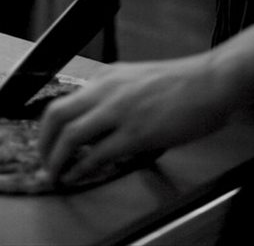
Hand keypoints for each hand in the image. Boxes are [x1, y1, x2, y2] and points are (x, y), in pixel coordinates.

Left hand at [39, 56, 223, 183]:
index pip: (65, 100)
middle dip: (44, 142)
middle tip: (44, 161)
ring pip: (71, 135)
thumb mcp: (137, 80)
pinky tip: (78, 177)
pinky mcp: (136, 132)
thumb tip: (100, 121)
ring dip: (57, 158)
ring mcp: (120, 111)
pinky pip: (98, 154)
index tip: (48, 142)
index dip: (50, 126)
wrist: (210, 81)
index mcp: (107, 77)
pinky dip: (82, 168)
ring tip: (56, 174)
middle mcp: (106, 90)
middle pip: (57, 114)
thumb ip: (116, 96)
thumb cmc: (182, 83)